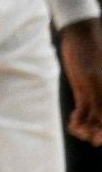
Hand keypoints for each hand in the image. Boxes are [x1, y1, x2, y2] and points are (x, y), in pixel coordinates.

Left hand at [61, 19, 101, 145]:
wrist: (80, 34)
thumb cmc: (92, 52)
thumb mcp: (96, 78)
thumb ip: (101, 101)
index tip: (99, 137)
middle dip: (98, 132)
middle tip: (89, 136)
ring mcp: (97, 94)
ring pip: (94, 119)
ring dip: (86, 128)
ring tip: (77, 129)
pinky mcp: (84, 92)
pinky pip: (84, 112)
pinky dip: (78, 120)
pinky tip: (73, 123)